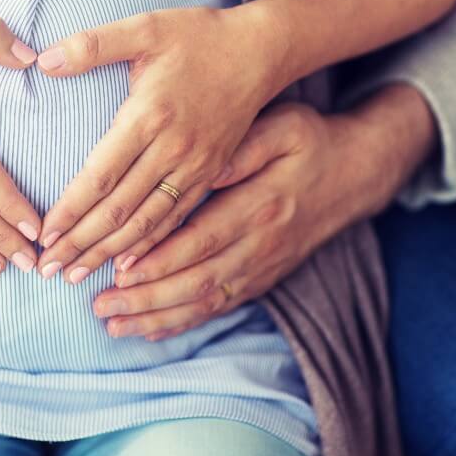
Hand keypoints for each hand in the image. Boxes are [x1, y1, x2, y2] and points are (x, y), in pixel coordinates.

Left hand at [35, 4, 286, 282]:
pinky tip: (126, 266)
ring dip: (109, 253)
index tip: (43, 235)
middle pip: (120, 209)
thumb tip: (42, 59)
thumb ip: (92, 44)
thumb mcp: (145, 27)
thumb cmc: (198, 35)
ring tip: (76, 276)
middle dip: (81, 243)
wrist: (262, 50)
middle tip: (48, 269)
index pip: (100, 175)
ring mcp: (196, 166)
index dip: (69, 210)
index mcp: (150, 115)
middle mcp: (173, 149)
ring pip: (147, 223)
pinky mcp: (210, 174)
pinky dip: (149, 247)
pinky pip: (176, 219)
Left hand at [90, 88, 434, 339]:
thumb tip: (204, 164)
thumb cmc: (309, 141)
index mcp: (261, 204)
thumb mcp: (282, 126)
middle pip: (198, 279)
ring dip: (158, 316)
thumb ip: (241, 146)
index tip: (118, 268)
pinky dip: (182, 321)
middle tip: (100, 304)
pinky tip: (147, 328)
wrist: (356, 172)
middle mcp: (262, 244)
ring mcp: (263, 266)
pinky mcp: (263, 278)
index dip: (161, 257)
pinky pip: (220, 307)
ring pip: (206, 301)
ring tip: (112, 323)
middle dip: (147, 297)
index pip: (203, 238)